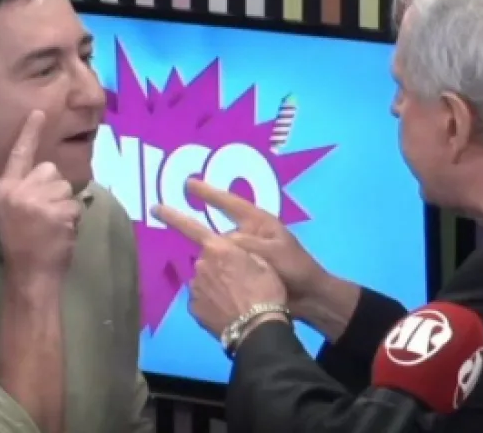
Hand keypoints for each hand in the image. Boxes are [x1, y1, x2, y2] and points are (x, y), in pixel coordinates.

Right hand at [0, 110, 80, 278]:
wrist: (30, 273)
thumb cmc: (23, 243)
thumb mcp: (12, 211)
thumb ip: (26, 190)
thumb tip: (49, 174)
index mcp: (6, 189)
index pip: (19, 155)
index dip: (30, 133)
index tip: (39, 112)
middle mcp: (20, 190)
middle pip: (52, 170)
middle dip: (55, 189)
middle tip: (45, 215)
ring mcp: (40, 201)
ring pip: (67, 187)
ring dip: (66, 205)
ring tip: (52, 225)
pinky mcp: (59, 212)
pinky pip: (77, 205)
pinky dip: (74, 219)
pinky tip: (61, 232)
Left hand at [151, 203, 286, 336]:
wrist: (258, 328)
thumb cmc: (266, 291)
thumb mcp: (262, 262)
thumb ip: (240, 252)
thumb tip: (228, 253)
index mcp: (218, 249)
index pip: (191, 227)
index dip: (171, 216)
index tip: (154, 209)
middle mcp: (201, 265)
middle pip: (205, 259)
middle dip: (216, 266)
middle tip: (237, 280)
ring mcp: (195, 288)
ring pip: (203, 280)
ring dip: (214, 285)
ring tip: (234, 298)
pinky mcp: (194, 309)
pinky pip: (201, 299)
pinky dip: (210, 302)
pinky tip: (225, 310)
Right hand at [157, 179, 330, 311]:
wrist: (310, 298)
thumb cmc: (296, 269)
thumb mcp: (274, 253)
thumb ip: (248, 244)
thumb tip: (220, 240)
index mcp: (258, 223)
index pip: (229, 204)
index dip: (208, 193)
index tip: (188, 184)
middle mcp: (248, 236)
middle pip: (216, 232)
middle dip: (200, 236)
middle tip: (172, 227)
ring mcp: (245, 255)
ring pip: (217, 254)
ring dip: (207, 261)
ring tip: (199, 273)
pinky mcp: (244, 273)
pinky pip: (222, 270)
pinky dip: (213, 274)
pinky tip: (204, 282)